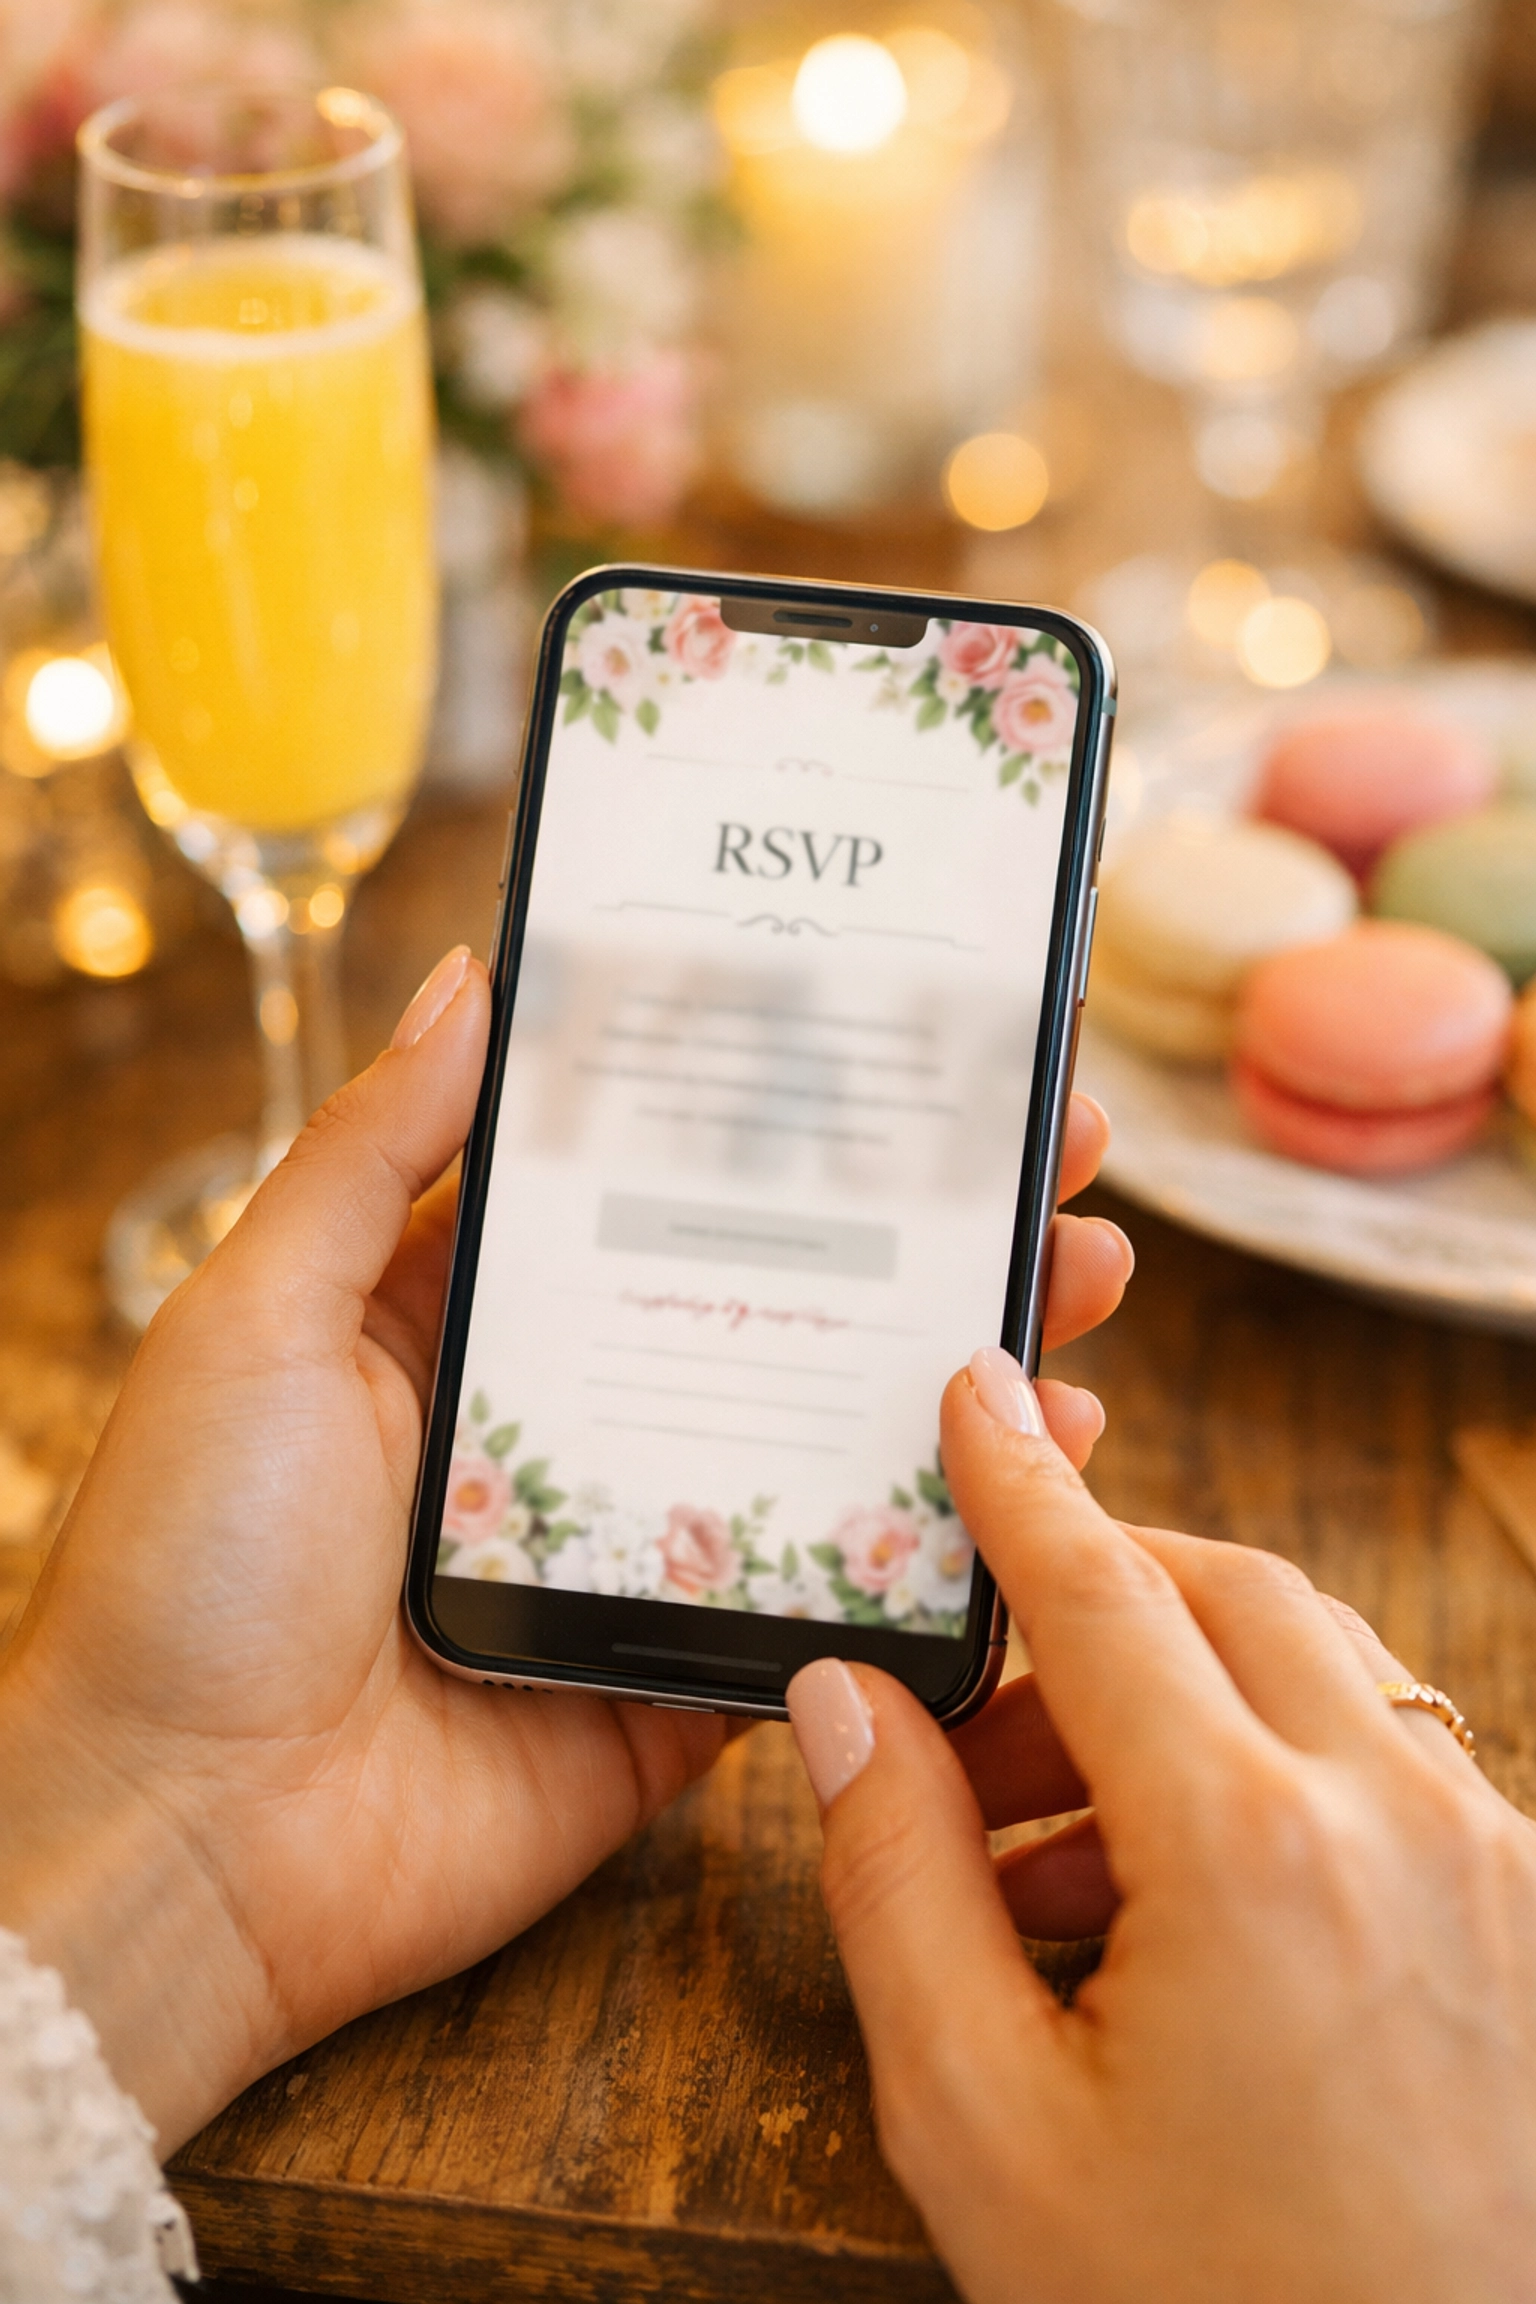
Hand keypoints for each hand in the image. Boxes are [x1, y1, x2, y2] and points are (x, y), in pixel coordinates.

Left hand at [0, 950, 1130, 2153]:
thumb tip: (472, 976)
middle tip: (1058, 1142)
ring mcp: (641, 1549)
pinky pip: (840, 1596)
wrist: (181, 1846)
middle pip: (783, 1290)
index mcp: (473, 1316)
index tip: (912, 1034)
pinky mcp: (687, 1678)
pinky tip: (1048, 1468)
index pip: (664, 1177)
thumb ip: (369, 1152)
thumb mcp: (258, 1316)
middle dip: (926, 1216)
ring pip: (837, 1430)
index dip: (789, 1107)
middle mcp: (574, 1416)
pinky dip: (951, 1540)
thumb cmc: (190, 1562)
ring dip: (967, 1357)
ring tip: (1085, 1274)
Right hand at [788, 1353, 1535, 2303]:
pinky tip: (1194, 1924)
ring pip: (1318, 1673)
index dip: (1018, 1482)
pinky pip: (1392, 1771)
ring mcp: (1496, 1869)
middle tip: (976, 1735)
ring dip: (1180, 1706)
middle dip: (1092, 1611)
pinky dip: (1276, 1779)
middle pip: (1226, 1597)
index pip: (1103, 1590)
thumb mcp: (984, 2123)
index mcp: (1252, 1850)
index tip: (976, 1387)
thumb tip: (845, 1703)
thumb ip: (894, 1882)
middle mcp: (1402, 1820)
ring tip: (1064, 1873)